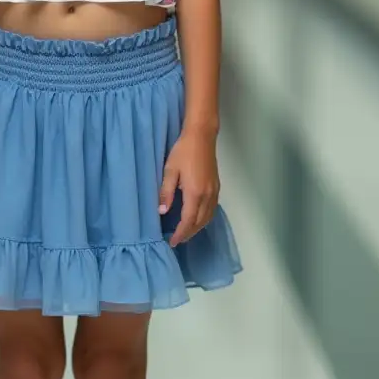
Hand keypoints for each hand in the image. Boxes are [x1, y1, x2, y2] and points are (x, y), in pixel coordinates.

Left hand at [158, 130, 220, 246]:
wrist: (202, 136)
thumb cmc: (183, 151)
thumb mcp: (170, 170)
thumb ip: (166, 192)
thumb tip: (162, 211)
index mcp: (195, 193)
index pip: (188, 220)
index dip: (181, 233)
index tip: (172, 242)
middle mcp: (208, 195)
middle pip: (200, 222)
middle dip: (189, 233)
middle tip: (177, 240)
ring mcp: (214, 191)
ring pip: (208, 217)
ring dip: (198, 227)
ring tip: (186, 232)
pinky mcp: (217, 186)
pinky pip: (212, 209)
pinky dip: (204, 218)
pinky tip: (197, 217)